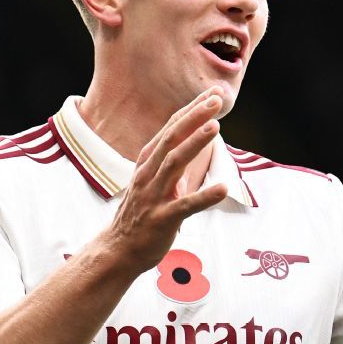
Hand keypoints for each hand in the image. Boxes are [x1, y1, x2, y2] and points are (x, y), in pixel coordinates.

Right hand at [103, 89, 228, 271]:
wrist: (119, 249)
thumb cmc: (142, 213)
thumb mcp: (154, 180)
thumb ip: (172, 160)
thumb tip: (196, 138)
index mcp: (148, 163)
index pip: (171, 129)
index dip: (191, 110)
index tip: (212, 94)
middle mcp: (149, 174)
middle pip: (171, 138)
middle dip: (194, 117)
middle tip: (215, 100)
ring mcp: (154, 196)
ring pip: (174, 164)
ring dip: (195, 144)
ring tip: (215, 127)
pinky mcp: (162, 219)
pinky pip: (185, 206)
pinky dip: (204, 197)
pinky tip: (223, 188)